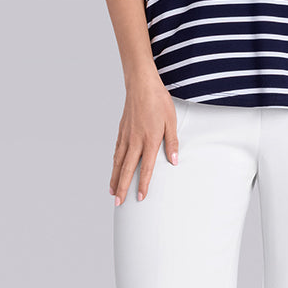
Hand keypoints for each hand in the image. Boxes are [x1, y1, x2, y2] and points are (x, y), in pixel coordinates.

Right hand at [110, 76, 179, 205]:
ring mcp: (126, 136)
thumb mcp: (171, 121)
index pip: (146, 167)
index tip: (140, 197)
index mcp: (149, 139)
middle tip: (118, 203)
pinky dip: (114, 164)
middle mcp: (135, 140)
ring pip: (118, 162)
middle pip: (127, 169)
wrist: (141, 85)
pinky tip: (114, 170)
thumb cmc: (158, 101)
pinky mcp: (121, 131)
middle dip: (123, 188)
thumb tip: (174, 160)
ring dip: (115, 178)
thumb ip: (172, 141)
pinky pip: (116, 151)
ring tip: (113, 192)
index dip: (143, 184)